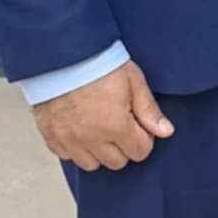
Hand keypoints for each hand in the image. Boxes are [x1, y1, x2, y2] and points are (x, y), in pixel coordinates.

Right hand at [33, 61, 173, 170]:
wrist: (62, 54)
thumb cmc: (97, 62)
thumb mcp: (133, 81)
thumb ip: (149, 110)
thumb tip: (165, 131)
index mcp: (115, 126)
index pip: (140, 152)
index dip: (143, 138)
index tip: (137, 124)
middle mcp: (91, 138)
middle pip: (117, 162)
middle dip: (123, 146)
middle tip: (119, 124)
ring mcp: (69, 139)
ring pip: (92, 164)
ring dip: (99, 151)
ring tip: (99, 127)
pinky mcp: (51, 136)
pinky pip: (67, 156)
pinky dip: (75, 148)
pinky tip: (79, 129)